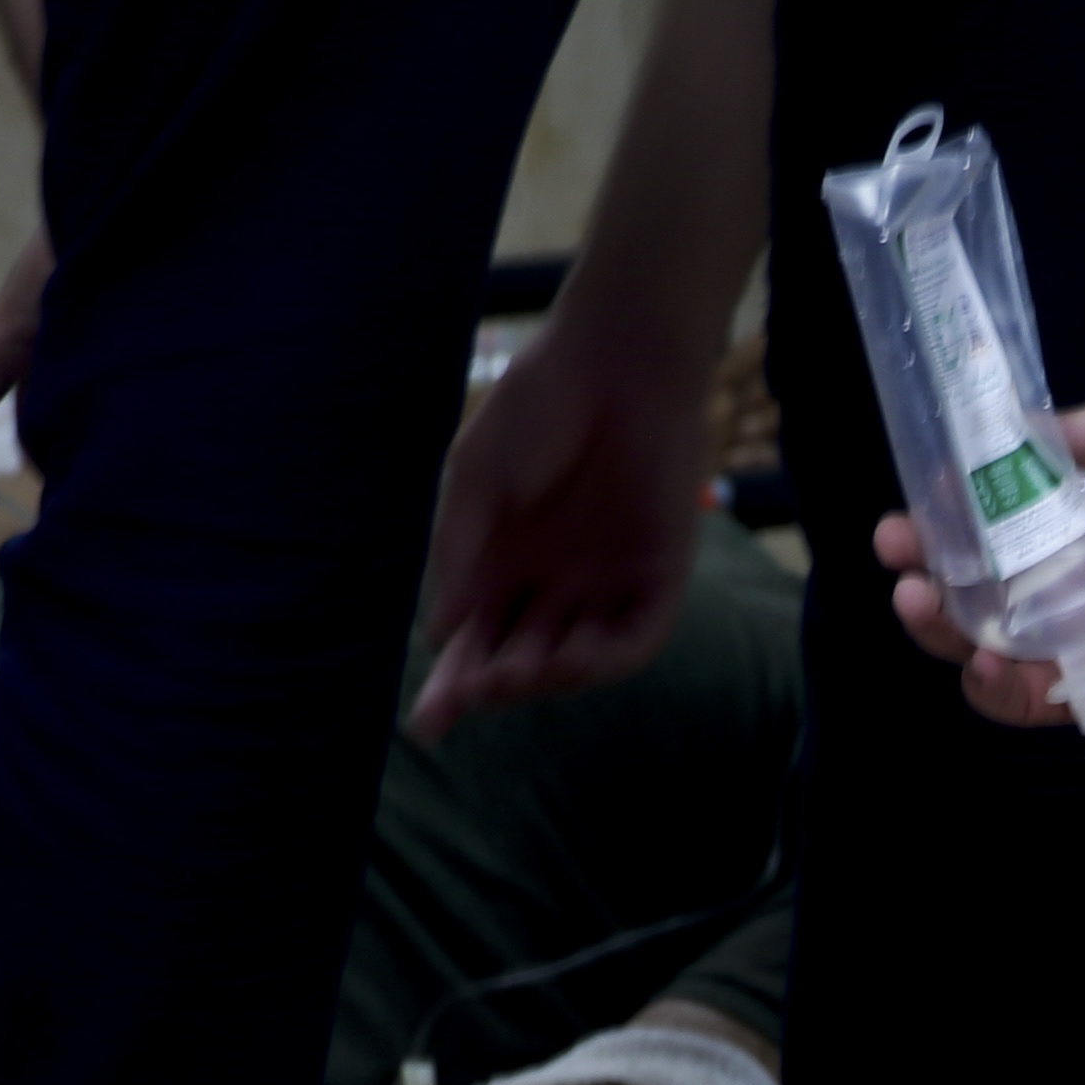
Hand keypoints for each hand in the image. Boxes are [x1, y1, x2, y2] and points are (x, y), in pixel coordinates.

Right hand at [413, 297, 712, 736]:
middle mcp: (555, 583)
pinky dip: (604, 657)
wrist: (615, 359)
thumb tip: (440, 634)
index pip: (475, 642)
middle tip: (467, 696)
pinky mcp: (659, 573)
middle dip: (491, 686)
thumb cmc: (537, 408)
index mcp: (504, 564)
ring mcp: (607, 581)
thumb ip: (459, 553)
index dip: (451, 685)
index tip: (425, 725)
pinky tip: (569, 658)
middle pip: (520, 659)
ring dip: (544, 678)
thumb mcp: (476, 481)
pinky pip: (636, 636)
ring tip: (514, 675)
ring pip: (577, 657)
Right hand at [870, 403, 1084, 743]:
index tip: (926, 489)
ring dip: (941, 622)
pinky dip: (993, 685)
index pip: (1000, 507)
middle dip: (926, 561)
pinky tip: (983, 660)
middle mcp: (1068, 578)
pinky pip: (1024, 698)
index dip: (955, 500)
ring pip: (983, 636)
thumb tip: (1022, 424)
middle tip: (896, 548)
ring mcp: (1075, 640)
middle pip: (976, 574)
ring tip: (919, 602)